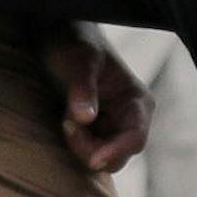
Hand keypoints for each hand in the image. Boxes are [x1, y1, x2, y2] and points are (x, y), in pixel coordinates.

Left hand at [39, 24, 153, 172]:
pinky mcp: (96, 133)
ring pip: (102, 159)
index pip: (135, 138)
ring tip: (65, 118)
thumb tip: (86, 118)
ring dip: (80, 147)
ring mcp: (113, 128)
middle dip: (90, 148)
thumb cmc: (73, 44)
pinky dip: (76, 146)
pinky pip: (89, 153)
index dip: (115, 152)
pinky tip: (65, 123)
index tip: (92, 160)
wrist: (60, 37)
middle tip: (66, 123)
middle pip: (118, 156)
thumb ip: (82, 88)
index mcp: (137, 100)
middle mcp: (130, 118)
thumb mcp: (77, 62)